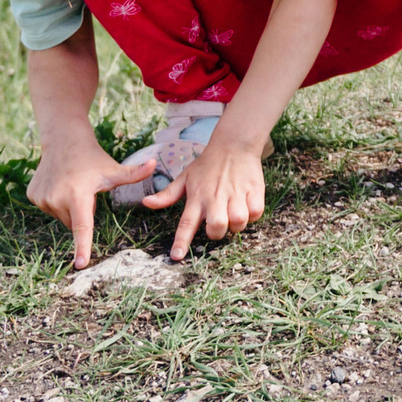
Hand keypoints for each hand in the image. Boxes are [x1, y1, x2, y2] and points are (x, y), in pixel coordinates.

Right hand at [28, 136, 153, 270]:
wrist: (63, 140)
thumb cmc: (92, 158)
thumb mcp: (112, 169)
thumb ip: (133, 174)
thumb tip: (154, 163)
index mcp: (78, 195)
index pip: (82, 227)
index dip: (82, 247)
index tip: (80, 264)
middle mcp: (56, 199)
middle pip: (73, 223)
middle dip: (82, 212)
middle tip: (85, 191)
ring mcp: (42, 198)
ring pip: (61, 217)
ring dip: (69, 207)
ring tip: (72, 185)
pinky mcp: (32, 196)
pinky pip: (48, 208)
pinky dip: (55, 201)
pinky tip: (59, 183)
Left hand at [146, 127, 266, 259]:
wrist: (234, 144)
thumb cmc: (207, 164)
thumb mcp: (185, 177)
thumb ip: (167, 194)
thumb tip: (146, 203)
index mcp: (196, 197)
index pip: (186, 223)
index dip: (181, 241)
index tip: (177, 257)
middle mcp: (215, 197)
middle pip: (216, 228)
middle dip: (218, 233)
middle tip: (218, 223)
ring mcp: (236, 194)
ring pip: (238, 222)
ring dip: (237, 223)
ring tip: (234, 213)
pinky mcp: (254, 190)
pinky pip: (256, 213)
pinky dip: (253, 214)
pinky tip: (247, 205)